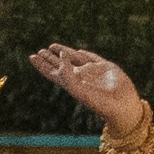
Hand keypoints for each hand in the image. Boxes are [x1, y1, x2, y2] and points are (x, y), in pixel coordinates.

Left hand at [21, 45, 146, 134]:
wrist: (122, 106)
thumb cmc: (99, 103)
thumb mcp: (78, 89)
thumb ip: (67, 73)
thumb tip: (61, 54)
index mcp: (72, 85)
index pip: (53, 73)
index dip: (42, 65)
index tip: (32, 56)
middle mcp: (80, 77)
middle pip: (61, 66)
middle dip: (50, 59)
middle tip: (40, 52)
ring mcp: (93, 71)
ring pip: (74, 59)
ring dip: (63, 52)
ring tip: (52, 46)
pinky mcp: (105, 67)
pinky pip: (92, 58)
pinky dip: (84, 54)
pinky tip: (78, 51)